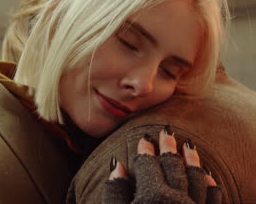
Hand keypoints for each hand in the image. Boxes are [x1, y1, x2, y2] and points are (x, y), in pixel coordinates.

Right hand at [102, 125, 221, 203]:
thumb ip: (114, 190)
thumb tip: (116, 166)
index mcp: (152, 195)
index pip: (147, 165)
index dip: (145, 150)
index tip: (143, 139)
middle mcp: (176, 198)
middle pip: (173, 166)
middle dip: (169, 146)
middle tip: (167, 131)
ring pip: (196, 178)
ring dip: (192, 160)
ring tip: (189, 146)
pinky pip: (213, 197)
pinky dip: (211, 183)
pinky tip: (208, 175)